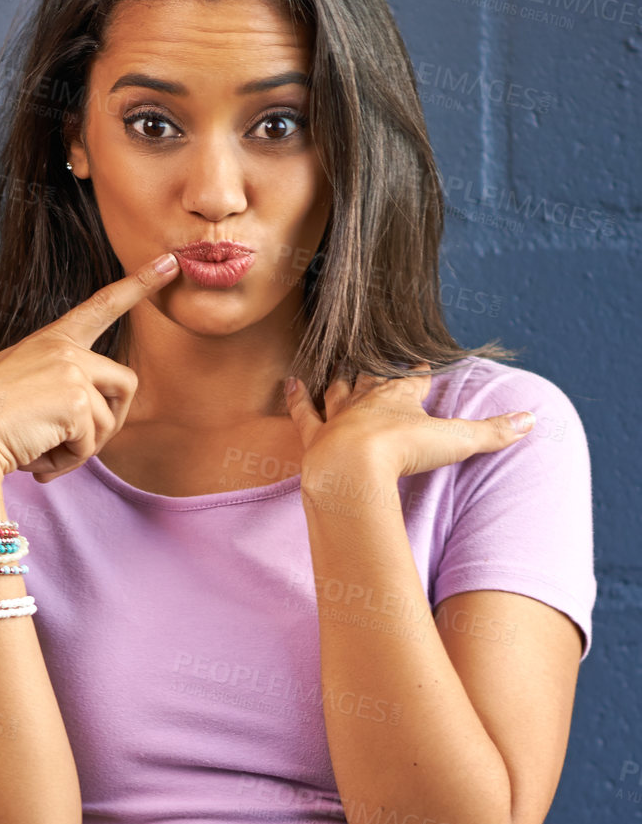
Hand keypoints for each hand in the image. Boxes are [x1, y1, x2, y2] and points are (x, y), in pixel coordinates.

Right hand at [0, 253, 181, 482]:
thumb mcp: (23, 393)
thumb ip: (62, 394)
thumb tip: (96, 429)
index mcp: (50, 341)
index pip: (100, 306)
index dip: (138, 284)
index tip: (170, 263)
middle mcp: (65, 349)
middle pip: (126, 385)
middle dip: (109, 425)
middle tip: (73, 449)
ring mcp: (72, 371)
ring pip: (110, 421)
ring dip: (82, 450)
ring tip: (43, 455)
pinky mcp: (76, 401)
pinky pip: (91, 444)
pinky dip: (68, 462)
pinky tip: (38, 462)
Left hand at [283, 364, 536, 480]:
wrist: (354, 466)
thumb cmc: (405, 451)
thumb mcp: (458, 440)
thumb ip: (493, 432)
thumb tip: (532, 421)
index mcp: (402, 398)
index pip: (413, 380)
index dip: (418, 372)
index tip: (422, 362)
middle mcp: (368, 401)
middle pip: (373, 380)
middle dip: (377, 370)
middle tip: (376, 357)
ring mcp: (338, 416)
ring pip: (337, 389)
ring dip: (338, 377)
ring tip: (337, 364)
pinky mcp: (314, 435)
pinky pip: (303, 411)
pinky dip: (296, 397)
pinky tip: (290, 382)